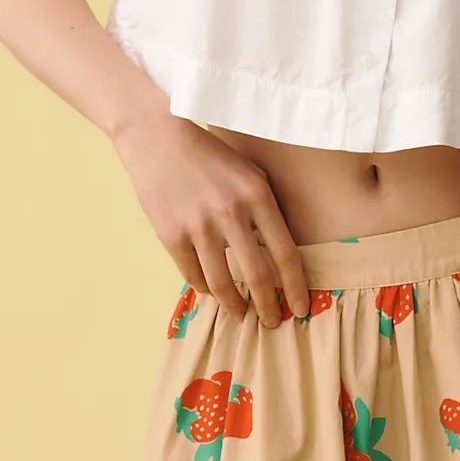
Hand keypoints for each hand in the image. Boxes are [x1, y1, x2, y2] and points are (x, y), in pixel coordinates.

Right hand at [113, 111, 309, 327]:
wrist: (159, 138)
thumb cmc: (211, 156)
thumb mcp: (250, 174)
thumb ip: (267, 209)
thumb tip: (278, 252)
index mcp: (257, 197)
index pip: (286, 254)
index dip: (295, 287)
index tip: (300, 308)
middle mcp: (230, 214)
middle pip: (257, 275)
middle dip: (268, 306)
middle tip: (273, 322)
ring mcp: (198, 226)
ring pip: (222, 282)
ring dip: (234, 305)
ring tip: (241, 314)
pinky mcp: (171, 234)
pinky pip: (192, 274)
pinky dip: (205, 288)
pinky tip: (212, 291)